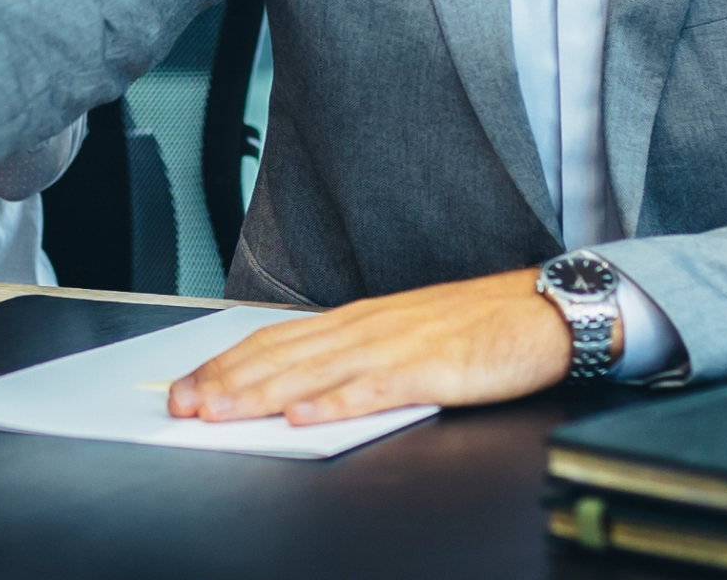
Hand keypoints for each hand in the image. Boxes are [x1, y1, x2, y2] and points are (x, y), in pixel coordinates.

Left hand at [166, 270, 574, 425]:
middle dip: (226, 381)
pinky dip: (334, 403)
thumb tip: (307, 382)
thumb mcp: (406, 333)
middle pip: (282, 355)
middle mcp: (368, 327)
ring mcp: (397, 347)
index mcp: (359, 319)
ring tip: (220, 411)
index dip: (228, 364)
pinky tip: (303, 417)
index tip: (189, 385)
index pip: (277, 340)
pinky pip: (374, 389)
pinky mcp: (431, 370)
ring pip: (314, 372)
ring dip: (261, 393)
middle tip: (181, 403)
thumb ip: (357, 355)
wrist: (545, 310)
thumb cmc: (480, 326)